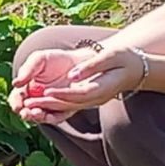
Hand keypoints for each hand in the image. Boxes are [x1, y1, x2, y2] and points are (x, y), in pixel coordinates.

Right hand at [10, 47, 91, 125]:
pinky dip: (52, 118)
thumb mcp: (39, 59)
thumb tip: (15, 84)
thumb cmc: (56, 59)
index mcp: (26, 89)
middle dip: (25, 113)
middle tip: (25, 112)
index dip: (15, 102)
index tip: (17, 103)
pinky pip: (57, 117)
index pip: (16, 99)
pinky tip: (48, 114)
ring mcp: (50, 106)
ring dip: (36, 118)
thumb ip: (27, 70)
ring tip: (36, 112)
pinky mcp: (64, 110)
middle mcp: (36, 100)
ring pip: (40, 117)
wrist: (79, 61)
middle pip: (26, 112)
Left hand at [21, 46, 145, 117]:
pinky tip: (38, 103)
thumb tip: (73, 75)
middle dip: (47, 105)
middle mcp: (95, 99)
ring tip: (27, 106)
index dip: (60, 95)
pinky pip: (68, 105)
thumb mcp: (111, 56)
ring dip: (47, 108)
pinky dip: (53, 106)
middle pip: (68, 105)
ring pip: (66, 108)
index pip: (78, 95)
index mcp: (102, 89)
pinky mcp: (86, 98)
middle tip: (27, 104)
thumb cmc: (125, 59)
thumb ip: (92, 66)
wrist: (137, 68)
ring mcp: (91, 101)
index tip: (44, 92)